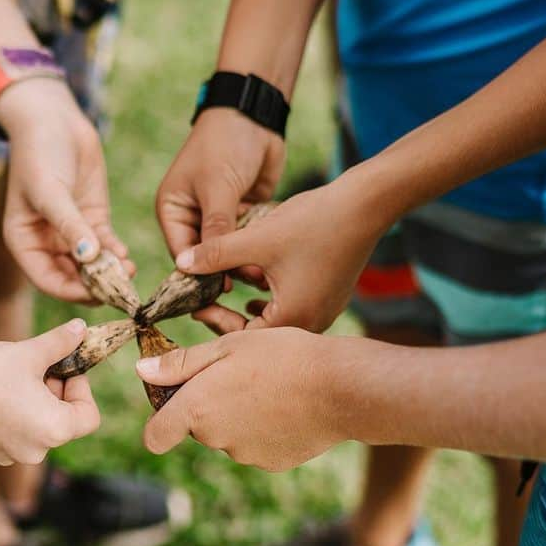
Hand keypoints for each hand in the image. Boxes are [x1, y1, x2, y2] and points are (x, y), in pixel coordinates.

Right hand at [0, 78, 130, 301]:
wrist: (53, 120)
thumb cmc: (39, 154)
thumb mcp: (51, 191)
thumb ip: (69, 226)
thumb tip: (88, 258)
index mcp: (25, 242)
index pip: (47, 280)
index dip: (71, 291)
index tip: (96, 294)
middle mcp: (46, 243)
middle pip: (72, 278)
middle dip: (96, 285)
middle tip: (120, 289)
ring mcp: (72, 233)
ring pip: (92, 265)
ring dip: (110, 272)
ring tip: (129, 271)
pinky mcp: (92, 219)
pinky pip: (106, 246)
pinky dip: (116, 254)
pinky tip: (126, 257)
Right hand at [0, 320, 100, 465]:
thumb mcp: (31, 352)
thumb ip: (61, 343)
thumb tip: (81, 328)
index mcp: (56, 431)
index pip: (89, 415)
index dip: (81, 387)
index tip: (63, 366)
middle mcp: (38, 451)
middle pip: (64, 419)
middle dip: (56, 390)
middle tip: (39, 364)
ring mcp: (13, 453)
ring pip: (40, 424)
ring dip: (37, 399)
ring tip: (18, 374)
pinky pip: (17, 430)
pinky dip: (17, 411)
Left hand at [137, 328, 355, 471]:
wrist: (340, 388)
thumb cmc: (281, 356)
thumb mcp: (226, 347)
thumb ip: (180, 363)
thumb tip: (141, 370)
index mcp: (197, 410)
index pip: (155, 436)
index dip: (160, 420)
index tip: (174, 400)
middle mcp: (215, 440)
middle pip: (197, 427)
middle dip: (207, 404)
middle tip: (238, 372)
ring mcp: (245, 456)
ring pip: (228, 434)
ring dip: (237, 415)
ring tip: (268, 385)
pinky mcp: (273, 463)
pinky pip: (257, 445)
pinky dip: (264, 428)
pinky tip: (286, 405)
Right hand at [156, 109, 283, 325]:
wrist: (254, 116)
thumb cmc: (225, 144)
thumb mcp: (217, 187)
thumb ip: (214, 228)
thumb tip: (202, 267)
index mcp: (173, 209)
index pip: (182, 253)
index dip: (198, 275)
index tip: (218, 295)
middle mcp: (193, 216)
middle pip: (206, 257)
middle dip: (225, 271)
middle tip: (245, 290)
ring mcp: (219, 215)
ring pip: (230, 251)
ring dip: (245, 263)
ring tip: (264, 280)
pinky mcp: (243, 213)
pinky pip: (249, 239)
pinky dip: (259, 249)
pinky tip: (274, 264)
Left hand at [172, 166, 391, 333]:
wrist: (365, 206)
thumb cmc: (312, 223)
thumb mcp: (255, 239)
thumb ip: (215, 254)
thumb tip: (180, 265)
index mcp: (292, 319)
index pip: (242, 339)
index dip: (214, 321)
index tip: (195, 306)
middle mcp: (312, 325)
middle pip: (259, 336)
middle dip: (230, 317)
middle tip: (206, 302)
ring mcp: (325, 313)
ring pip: (276, 322)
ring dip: (250, 309)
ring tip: (229, 290)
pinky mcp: (331, 298)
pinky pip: (294, 310)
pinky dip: (271, 302)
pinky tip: (258, 285)